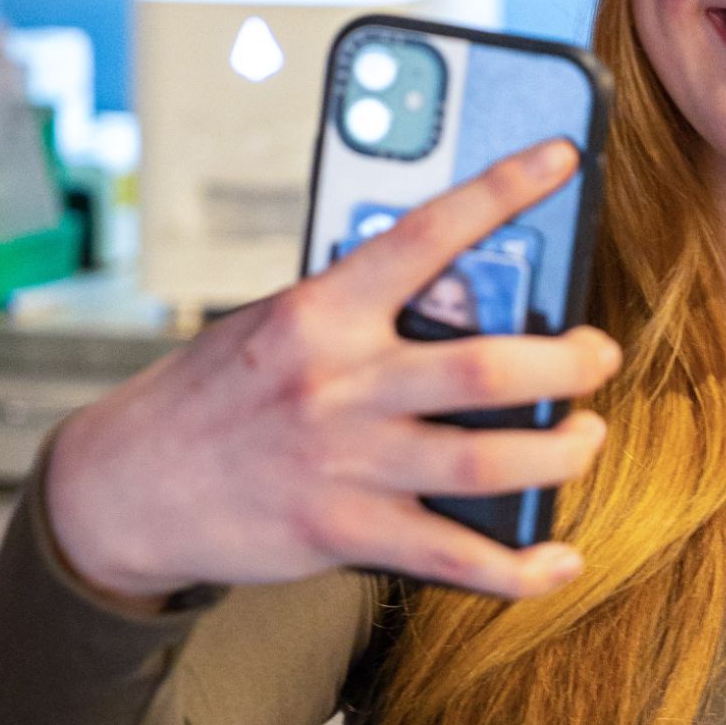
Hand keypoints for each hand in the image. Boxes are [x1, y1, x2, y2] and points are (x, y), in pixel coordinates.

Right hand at [45, 139, 618, 603]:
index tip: (561, 157)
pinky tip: (561, 559)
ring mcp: (347, 462)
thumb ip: (357, 313)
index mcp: (320, 310)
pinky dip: (521, 567)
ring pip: (489, 462)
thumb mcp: (274, 326)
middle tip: (598, 354)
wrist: (128, 487)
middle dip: (567, 361)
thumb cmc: (214, 397)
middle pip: (486, 370)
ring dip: (562, 453)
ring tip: (588, 437)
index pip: (423, 234)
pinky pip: (456, 557)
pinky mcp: (346, 532)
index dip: (500, 191)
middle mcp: (339, 384)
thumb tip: (458, 294)